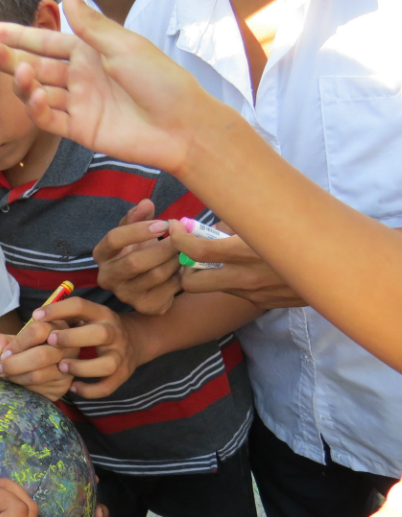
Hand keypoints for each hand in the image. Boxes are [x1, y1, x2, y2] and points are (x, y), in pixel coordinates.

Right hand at [0, 0, 216, 178]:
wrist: (182, 125)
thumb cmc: (160, 80)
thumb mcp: (123, 45)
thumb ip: (89, 23)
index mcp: (89, 52)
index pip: (47, 41)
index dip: (20, 35)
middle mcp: (79, 77)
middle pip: (36, 66)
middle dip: (11, 58)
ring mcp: (78, 104)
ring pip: (39, 92)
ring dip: (24, 83)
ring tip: (19, 73)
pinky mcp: (79, 129)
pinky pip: (50, 119)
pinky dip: (38, 109)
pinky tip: (36, 97)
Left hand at [0, 322, 78, 400]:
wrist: (30, 367)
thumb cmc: (19, 348)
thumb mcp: (5, 340)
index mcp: (54, 325)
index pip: (38, 331)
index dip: (17, 343)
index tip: (3, 353)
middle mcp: (67, 344)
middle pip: (41, 355)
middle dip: (14, 364)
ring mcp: (68, 366)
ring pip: (39, 375)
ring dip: (16, 377)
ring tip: (4, 374)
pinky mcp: (64, 385)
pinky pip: (40, 389)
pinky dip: (23, 386)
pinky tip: (17, 382)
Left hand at [33, 297, 142, 398]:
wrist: (136, 340)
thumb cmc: (97, 327)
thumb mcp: (87, 315)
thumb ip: (65, 316)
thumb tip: (34, 320)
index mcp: (102, 314)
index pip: (81, 306)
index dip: (58, 310)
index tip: (36, 315)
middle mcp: (114, 333)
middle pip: (100, 334)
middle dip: (73, 338)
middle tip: (50, 341)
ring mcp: (120, 355)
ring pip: (107, 364)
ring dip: (82, 367)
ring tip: (62, 367)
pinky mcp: (122, 375)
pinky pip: (107, 387)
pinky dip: (89, 390)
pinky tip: (73, 387)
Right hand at [93, 201, 182, 315]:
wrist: (149, 279)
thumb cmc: (140, 248)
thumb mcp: (135, 230)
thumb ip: (138, 216)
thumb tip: (146, 204)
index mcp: (102, 255)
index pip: (113, 240)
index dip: (139, 230)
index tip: (164, 223)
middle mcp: (107, 278)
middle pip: (134, 262)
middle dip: (163, 247)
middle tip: (182, 237)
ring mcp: (125, 295)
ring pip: (155, 275)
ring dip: (175, 260)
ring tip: (186, 250)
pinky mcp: (145, 307)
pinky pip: (168, 290)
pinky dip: (180, 276)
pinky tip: (184, 268)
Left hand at [168, 220, 307, 309]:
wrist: (341, 267)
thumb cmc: (303, 232)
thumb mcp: (270, 220)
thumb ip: (239, 219)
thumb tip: (212, 213)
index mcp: (246, 252)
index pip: (197, 251)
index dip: (178, 238)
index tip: (175, 227)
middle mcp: (246, 278)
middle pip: (192, 283)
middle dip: (184, 269)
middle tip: (188, 254)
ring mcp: (253, 294)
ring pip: (212, 289)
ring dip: (206, 275)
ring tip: (213, 257)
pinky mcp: (262, 304)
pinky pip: (234, 293)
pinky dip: (228, 281)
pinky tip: (238, 267)